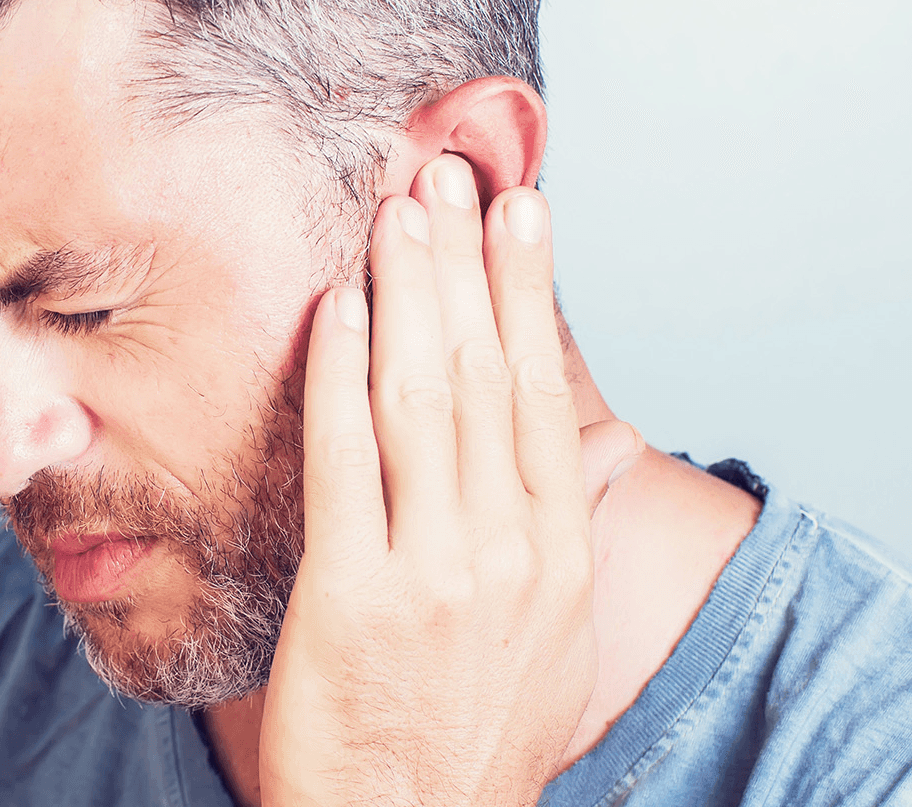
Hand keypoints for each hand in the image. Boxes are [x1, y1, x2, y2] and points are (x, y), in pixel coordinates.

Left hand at [258, 155, 631, 806]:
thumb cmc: (473, 741)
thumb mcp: (551, 642)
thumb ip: (555, 541)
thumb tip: (578, 455)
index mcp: (558, 555)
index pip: (544, 391)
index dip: (530, 290)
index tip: (522, 206)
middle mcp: (510, 552)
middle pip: (486, 373)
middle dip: (464, 261)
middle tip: (446, 171)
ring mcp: (436, 572)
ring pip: (423, 398)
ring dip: (408, 292)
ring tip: (397, 209)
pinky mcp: (355, 595)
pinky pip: (346, 460)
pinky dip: (338, 375)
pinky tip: (333, 306)